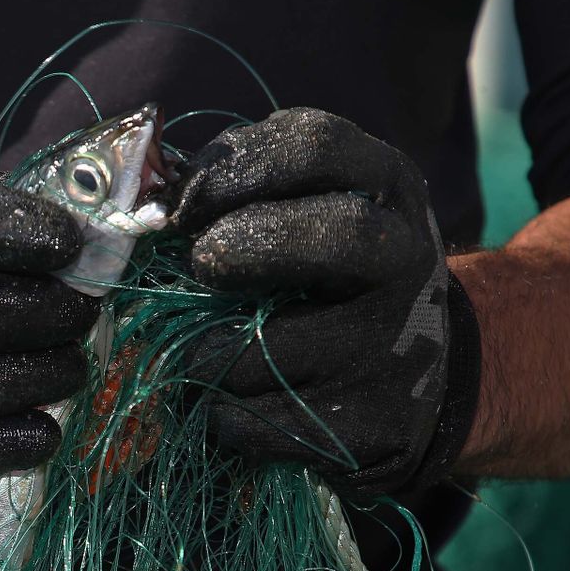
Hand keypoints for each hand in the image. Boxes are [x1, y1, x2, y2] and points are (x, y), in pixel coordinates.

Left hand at [169, 108, 477, 498]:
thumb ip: (241, 193)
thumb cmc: (329, 279)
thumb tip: (148, 205)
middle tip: (199, 266)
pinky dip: (220, 413)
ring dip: (207, 350)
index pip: (316, 146)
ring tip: (191, 349)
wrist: (421, 378)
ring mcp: (395, 346)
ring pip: (276, 347)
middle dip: (245, 247)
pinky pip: (263, 421)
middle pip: (341, 234)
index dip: (231, 171)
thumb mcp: (313, 210)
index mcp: (385, 187)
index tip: (181, 210)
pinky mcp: (375, 424)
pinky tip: (218, 402)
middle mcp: (405, 259)